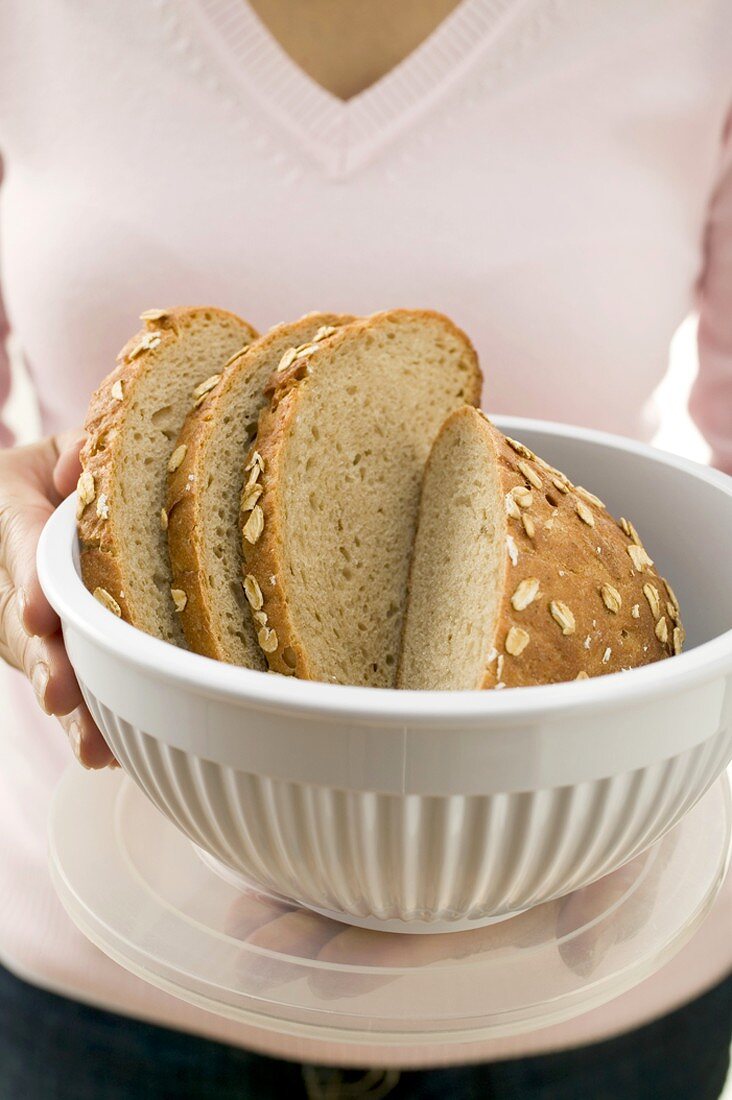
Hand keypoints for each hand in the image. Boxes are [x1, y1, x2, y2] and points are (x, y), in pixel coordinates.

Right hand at [0, 431, 114, 767]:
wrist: (46, 498)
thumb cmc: (65, 470)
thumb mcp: (61, 447)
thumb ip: (76, 453)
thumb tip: (77, 473)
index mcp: (8, 508)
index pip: (15, 542)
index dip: (28, 577)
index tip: (37, 611)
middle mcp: (14, 575)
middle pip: (20, 623)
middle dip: (43, 660)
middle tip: (60, 694)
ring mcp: (29, 617)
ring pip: (43, 661)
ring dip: (69, 707)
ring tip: (94, 746)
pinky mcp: (59, 645)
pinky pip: (70, 679)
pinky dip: (87, 719)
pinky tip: (107, 753)